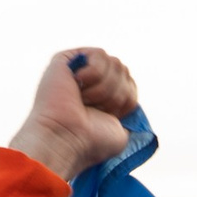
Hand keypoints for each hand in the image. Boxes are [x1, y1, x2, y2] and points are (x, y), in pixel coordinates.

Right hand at [9, 49, 139, 180]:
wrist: (66, 139)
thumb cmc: (91, 141)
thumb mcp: (122, 129)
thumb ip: (127, 109)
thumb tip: (130, 94)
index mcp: (103, 97)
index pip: (130, 85)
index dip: (125, 101)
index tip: (107, 117)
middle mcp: (91, 82)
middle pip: (124, 71)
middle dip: (115, 95)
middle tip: (93, 110)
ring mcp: (79, 69)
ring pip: (114, 63)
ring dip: (104, 89)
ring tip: (83, 101)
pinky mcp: (68, 58)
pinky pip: (100, 55)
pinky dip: (93, 75)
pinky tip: (76, 87)